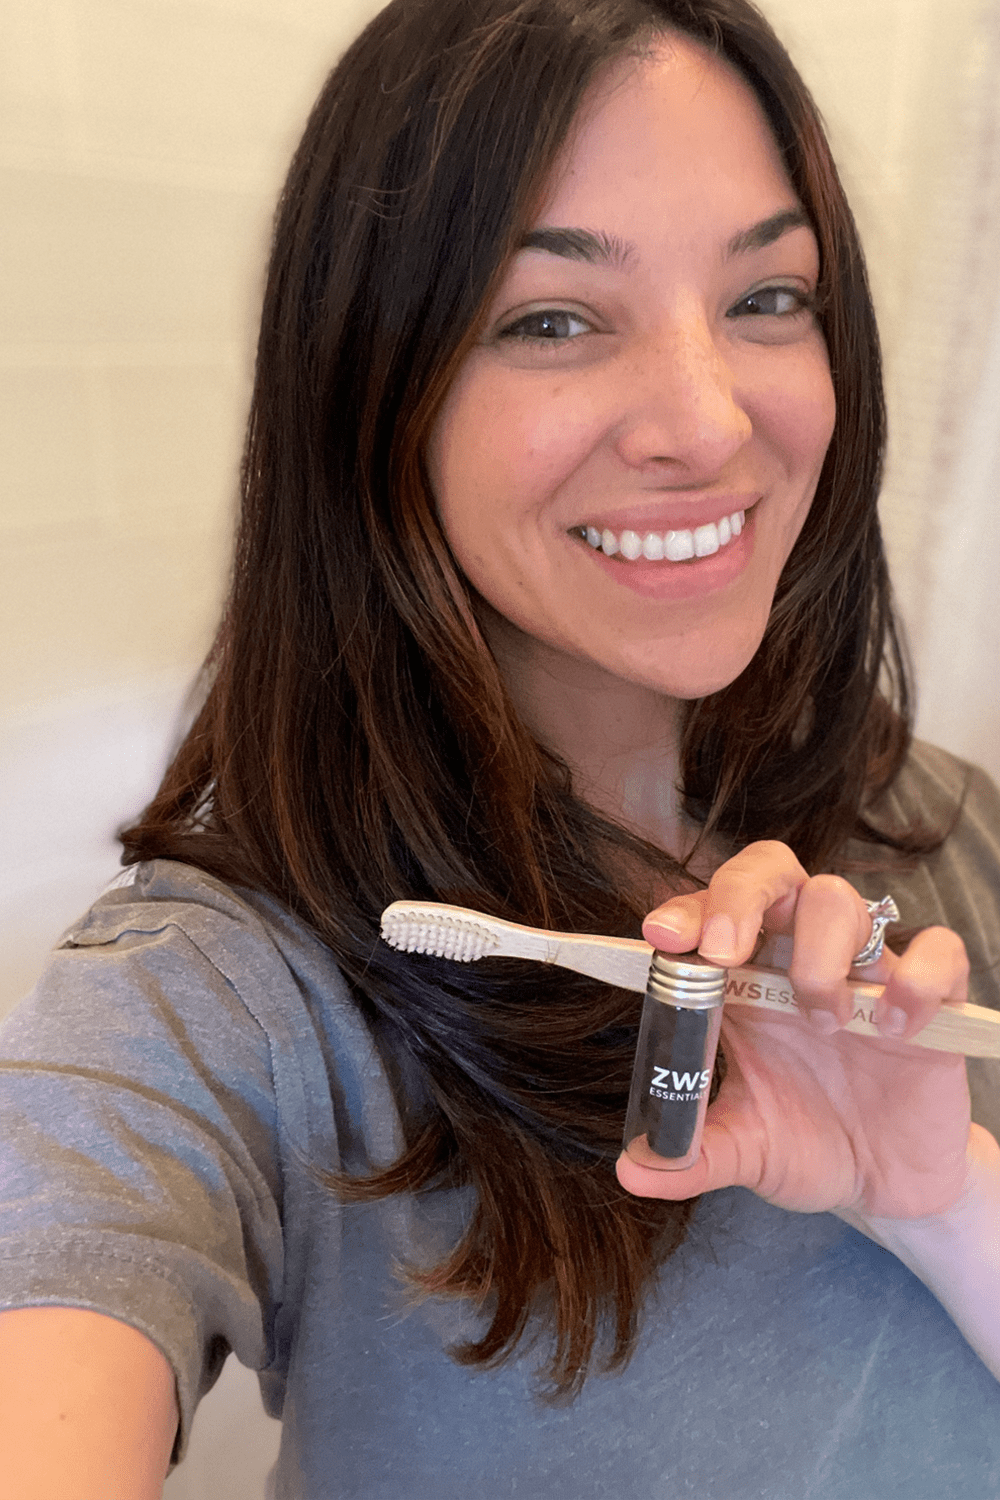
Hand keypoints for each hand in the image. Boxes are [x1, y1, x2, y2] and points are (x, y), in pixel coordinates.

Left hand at [617, 841, 973, 1219]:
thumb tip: (633, 1170)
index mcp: (741, 981)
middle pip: (769, 870)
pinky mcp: (930, 998)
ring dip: (819, 954)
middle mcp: (796, 959)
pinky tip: (893, 1028)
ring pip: (838, 897)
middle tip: (725, 948)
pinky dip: (915, 979)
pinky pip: (939, 950)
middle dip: (740, 894)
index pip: (707, 912)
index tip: (661, 937)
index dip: (683, 910)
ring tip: (821, 1024)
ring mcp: (863, 971)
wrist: (885, 1183)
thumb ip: (692, 1154)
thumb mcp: (744, 1150)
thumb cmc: (806, 1142)